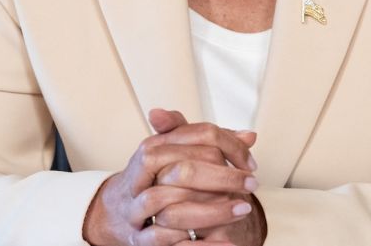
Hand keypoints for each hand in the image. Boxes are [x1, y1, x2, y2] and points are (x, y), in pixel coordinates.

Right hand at [83, 109, 258, 245]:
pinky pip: (167, 242)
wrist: (118, 210)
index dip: (229, 146)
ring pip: (172, 210)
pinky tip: (226, 241)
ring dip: (212, 211)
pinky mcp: (141, 238)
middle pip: (183, 171)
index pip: (196, 137)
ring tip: (242, 209)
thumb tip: (249, 135)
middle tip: (251, 183)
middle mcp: (142, 175)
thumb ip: (211, 144)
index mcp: (153, 147)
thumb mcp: (176, 151)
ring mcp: (138, 209)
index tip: (249, 162)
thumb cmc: (155, 177)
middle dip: (223, 178)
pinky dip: (198, 245)